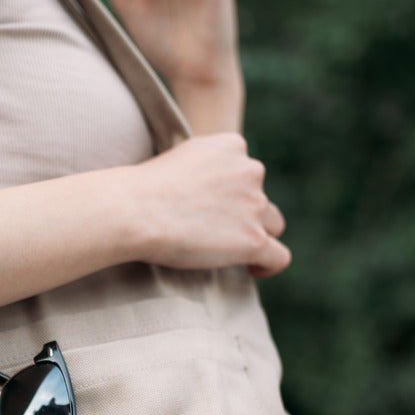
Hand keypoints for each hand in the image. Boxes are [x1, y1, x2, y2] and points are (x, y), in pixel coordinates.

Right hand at [131, 133, 290, 277]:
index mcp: (232, 145)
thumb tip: (205, 192)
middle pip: (260, 198)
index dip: (233, 192)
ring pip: (272, 224)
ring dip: (254, 235)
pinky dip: (269, 264)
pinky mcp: (253, 239)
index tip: (212, 208)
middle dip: (243, 214)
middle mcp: (251, 170)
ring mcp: (255, 205)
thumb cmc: (142, 189)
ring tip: (228, 251)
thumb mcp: (178, 157)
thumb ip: (203, 167)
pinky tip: (254, 269)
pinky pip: (279, 256)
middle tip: (211, 232)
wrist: (135, 211)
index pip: (247, 170)